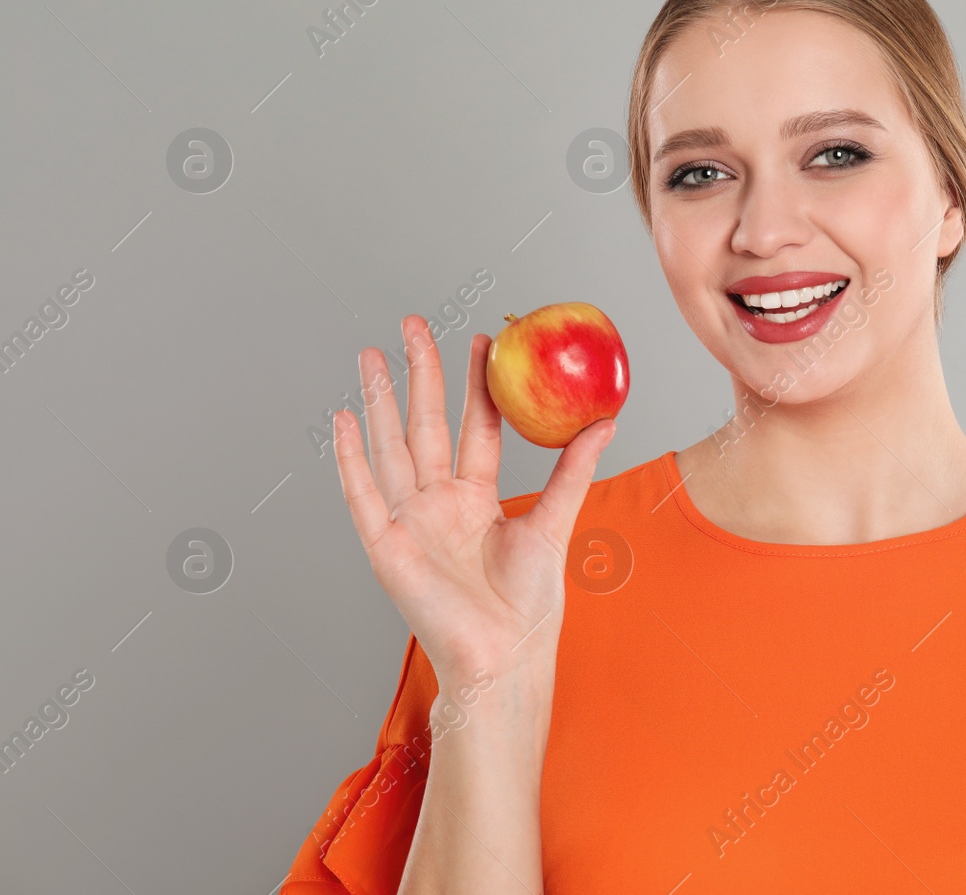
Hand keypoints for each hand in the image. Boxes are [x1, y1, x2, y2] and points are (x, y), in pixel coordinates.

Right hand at [332, 315, 614, 691]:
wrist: (505, 657)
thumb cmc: (528, 608)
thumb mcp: (554, 525)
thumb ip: (572, 470)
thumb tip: (606, 421)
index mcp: (476, 499)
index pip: (475, 427)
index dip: (476, 385)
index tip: (482, 342)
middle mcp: (439, 504)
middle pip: (426, 424)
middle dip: (420, 373)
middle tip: (414, 324)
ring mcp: (409, 521)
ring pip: (391, 447)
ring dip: (379, 401)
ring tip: (371, 356)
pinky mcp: (386, 545)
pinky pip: (363, 495)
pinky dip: (351, 459)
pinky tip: (343, 421)